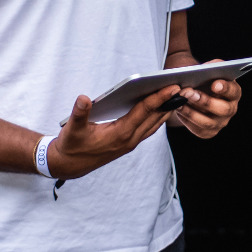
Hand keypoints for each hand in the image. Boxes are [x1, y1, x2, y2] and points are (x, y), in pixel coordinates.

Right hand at [45, 84, 180, 178]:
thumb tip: (84, 99)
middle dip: (169, 102)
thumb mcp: (72, 129)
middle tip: (183, 85)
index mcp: (119, 134)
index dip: (159, 98)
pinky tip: (161, 108)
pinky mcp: (128, 144)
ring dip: (166, 110)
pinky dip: (157, 118)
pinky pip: (149, 129)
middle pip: (155, 117)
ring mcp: (130, 143)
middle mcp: (129, 139)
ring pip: (154, 124)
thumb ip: (79, 113)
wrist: (68, 165)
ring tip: (177, 95)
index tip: (173, 86)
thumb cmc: (71, 145)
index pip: (144, 111)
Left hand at [171, 59, 241, 137]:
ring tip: (179, 102)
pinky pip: (198, 130)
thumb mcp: (206, 70)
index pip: (234, 91)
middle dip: (205, 101)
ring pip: (208, 122)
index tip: (215, 84)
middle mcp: (230, 109)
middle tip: (189, 92)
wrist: (192, 92)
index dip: (226, 88)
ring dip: (192, 112)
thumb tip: (214, 65)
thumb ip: (211, 66)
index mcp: (233, 93)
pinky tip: (179, 110)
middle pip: (223, 109)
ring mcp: (220, 123)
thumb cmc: (202, 80)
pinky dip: (187, 120)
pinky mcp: (208, 132)